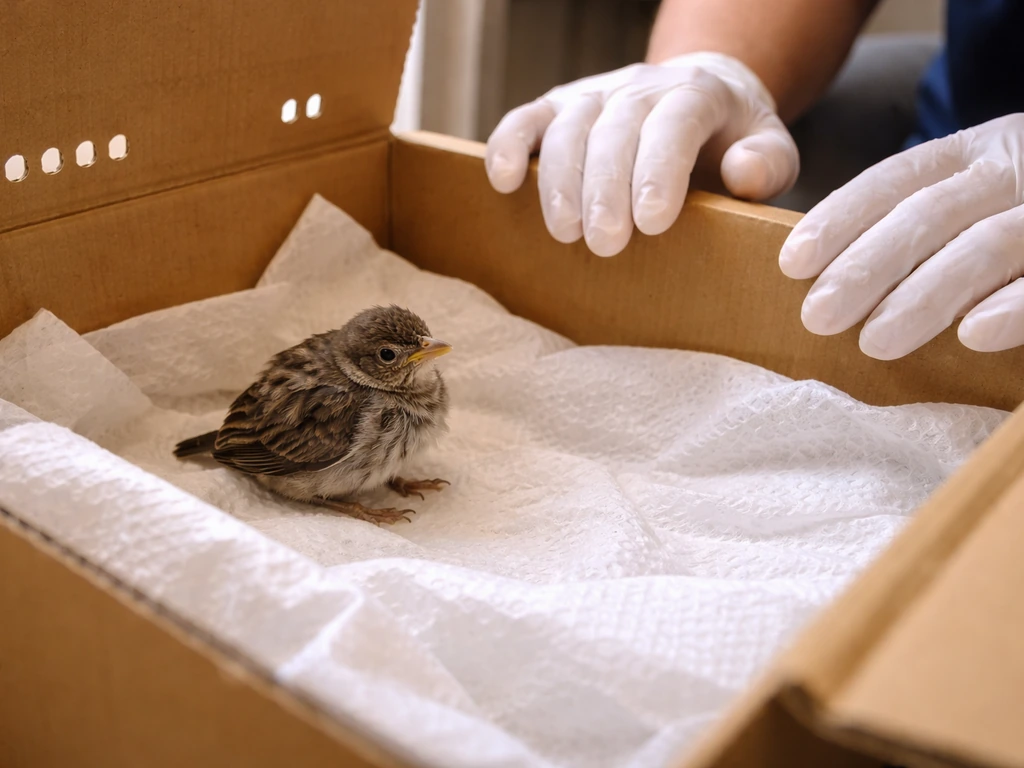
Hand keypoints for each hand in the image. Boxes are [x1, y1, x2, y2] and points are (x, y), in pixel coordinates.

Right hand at [485, 53, 799, 256]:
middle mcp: (640, 87)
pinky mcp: (558, 107)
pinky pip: (526, 118)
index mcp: (696, 94)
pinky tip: (503, 182)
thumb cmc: (732, 141)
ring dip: (559, 181)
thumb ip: (768, 164)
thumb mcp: (771, 150)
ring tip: (565, 233)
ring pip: (568, 127)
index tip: (652, 223)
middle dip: (605, 189)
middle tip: (604, 244)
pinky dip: (508, 145)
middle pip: (615, 130)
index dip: (659, 170)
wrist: (697, 97)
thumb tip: (742, 172)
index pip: (674, 124)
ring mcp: (594, 95)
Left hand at [780, 113, 1023, 358]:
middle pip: (929, 213)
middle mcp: (1015, 168)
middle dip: (866, 266)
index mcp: (976, 151)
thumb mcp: (974, 195)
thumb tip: (824, 273)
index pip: (896, 178)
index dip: (841, 217)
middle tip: (818, 316)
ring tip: (874, 341)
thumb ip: (918, 221)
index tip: (793, 262)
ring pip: (986, 245)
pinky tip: (973, 335)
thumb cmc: (1021, 210)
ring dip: (925, 295)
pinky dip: (1016, 304)